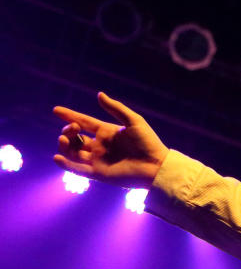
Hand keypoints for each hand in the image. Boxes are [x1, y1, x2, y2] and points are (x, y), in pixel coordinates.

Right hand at [53, 92, 168, 188]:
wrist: (156, 165)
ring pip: (73, 152)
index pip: (84, 122)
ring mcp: (98, 160)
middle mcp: (100, 146)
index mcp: (107, 132)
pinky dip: (66, 165)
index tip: (56, 110)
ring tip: (65, 139)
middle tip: (74, 127)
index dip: (70, 116)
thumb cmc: (148, 143)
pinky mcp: (99, 173)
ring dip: (64, 145)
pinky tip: (57, 157)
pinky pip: (78, 170)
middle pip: (75, 138)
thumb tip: (99, 94)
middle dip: (68, 130)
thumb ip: (116, 108)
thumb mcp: (133, 121)